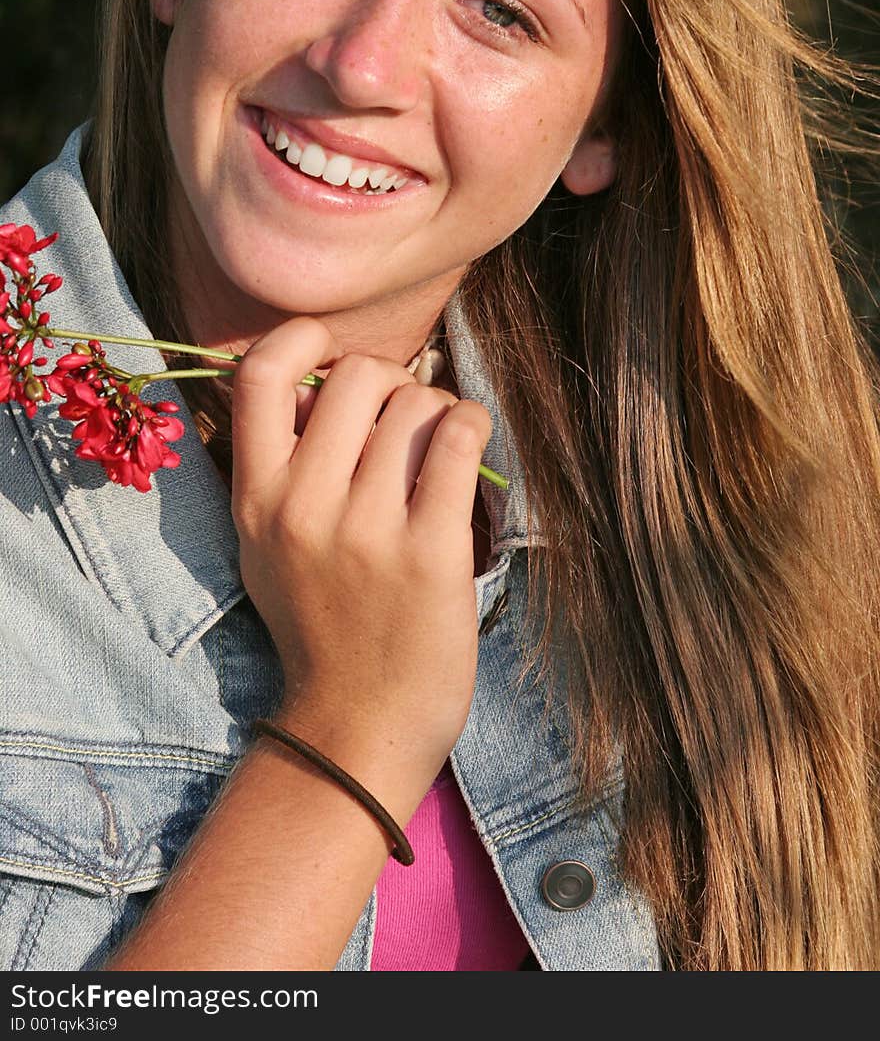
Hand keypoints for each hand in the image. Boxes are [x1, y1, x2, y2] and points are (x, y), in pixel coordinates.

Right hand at [231, 316, 492, 788]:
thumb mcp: (266, 547)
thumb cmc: (321, 626)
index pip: (260, 374)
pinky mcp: (430, 550)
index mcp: (256, 499)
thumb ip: (281, 468)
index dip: (302, 339)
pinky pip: (459, 438)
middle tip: (404, 420)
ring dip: (439, 413)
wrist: (358, 726)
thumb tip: (328, 379)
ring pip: (418, 403)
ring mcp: (367, 529)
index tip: (333, 352)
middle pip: (358, 376)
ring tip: (439, 450)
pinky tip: (470, 445)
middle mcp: (303, 506)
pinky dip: (472, 426)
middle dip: (392, 383)